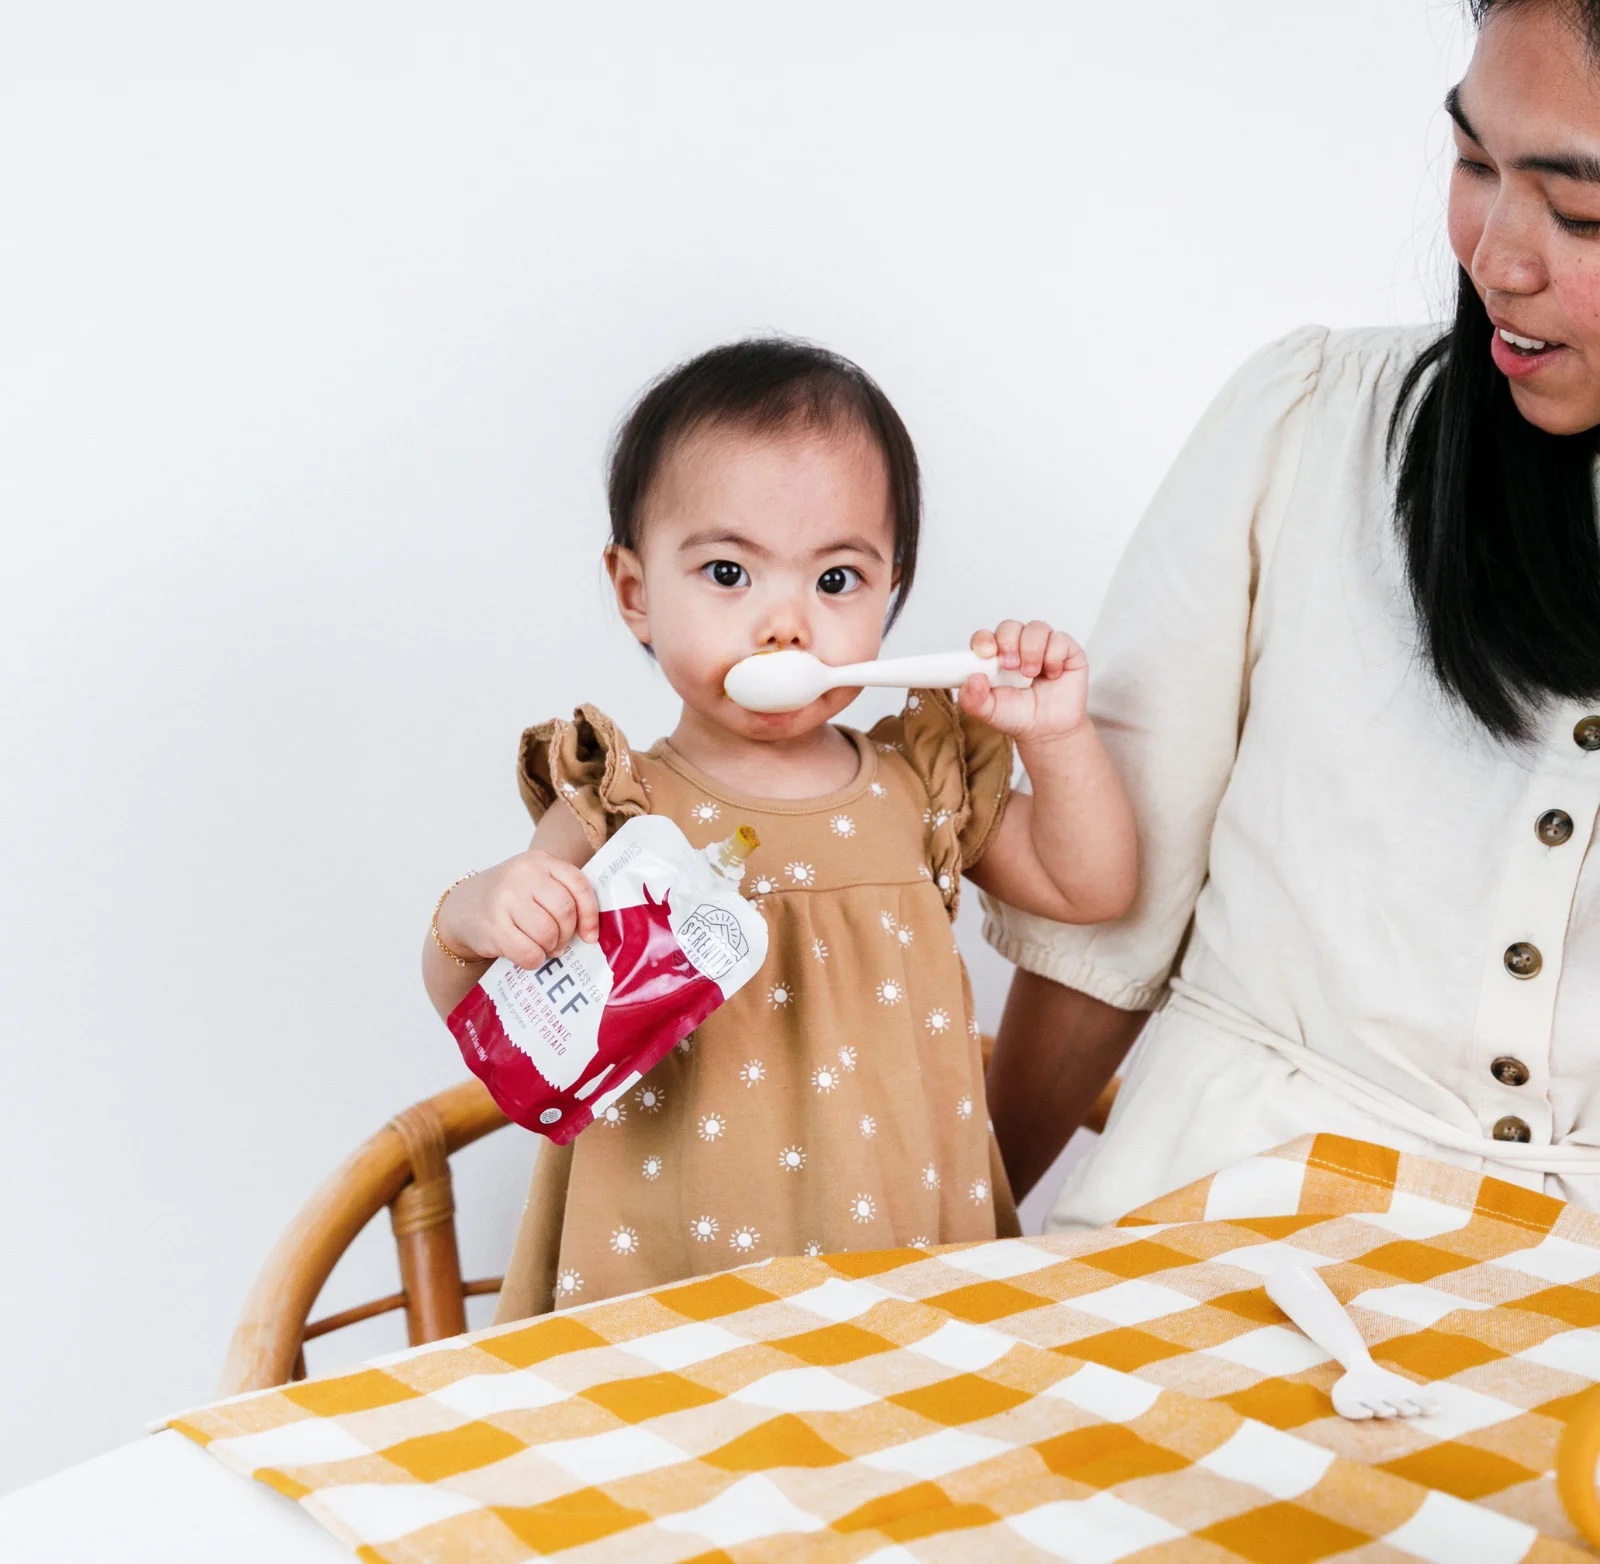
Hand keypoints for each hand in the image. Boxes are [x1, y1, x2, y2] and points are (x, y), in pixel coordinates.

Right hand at [436, 848, 599, 969]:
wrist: (463, 907)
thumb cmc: (509, 899)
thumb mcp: (535, 883)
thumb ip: (562, 895)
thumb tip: (589, 933)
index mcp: (539, 861)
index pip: (578, 885)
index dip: (589, 914)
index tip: (589, 935)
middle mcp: (522, 875)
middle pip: (564, 911)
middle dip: (567, 934)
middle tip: (559, 942)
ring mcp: (505, 899)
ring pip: (548, 933)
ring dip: (550, 947)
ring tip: (543, 947)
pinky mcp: (493, 926)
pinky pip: (528, 951)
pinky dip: (534, 960)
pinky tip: (529, 956)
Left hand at [960, 620, 1088, 744]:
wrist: (1049, 731)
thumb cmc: (1019, 716)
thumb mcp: (990, 712)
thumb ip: (973, 699)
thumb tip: (971, 680)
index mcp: (994, 658)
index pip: (985, 637)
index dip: (984, 640)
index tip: (985, 653)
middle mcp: (1017, 647)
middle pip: (1009, 627)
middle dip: (1008, 642)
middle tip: (1010, 666)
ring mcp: (1042, 646)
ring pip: (1036, 628)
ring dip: (1031, 650)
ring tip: (1030, 674)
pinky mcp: (1066, 650)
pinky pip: (1059, 639)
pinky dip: (1054, 656)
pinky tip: (1052, 674)